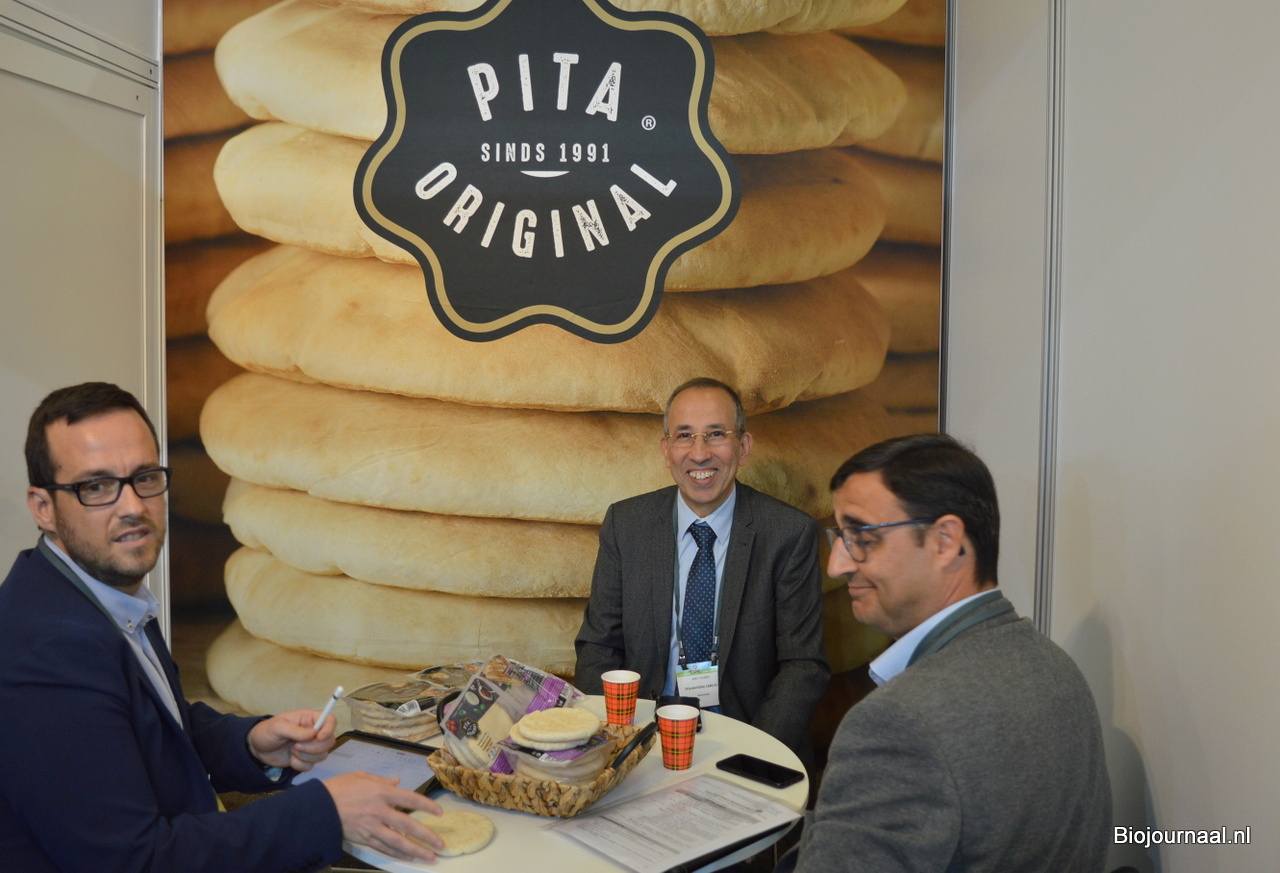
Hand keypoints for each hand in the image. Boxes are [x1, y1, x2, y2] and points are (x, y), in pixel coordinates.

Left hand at [246, 709, 336, 770]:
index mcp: (309, 719)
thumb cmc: (267, 731)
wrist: (257, 748)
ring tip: (292, 751)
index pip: (330, 720)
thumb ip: (295, 730)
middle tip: (296, 746)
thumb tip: (313, 734)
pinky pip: (312, 765)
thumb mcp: (278, 727)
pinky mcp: (305, 759)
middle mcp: (313, 732)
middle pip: (329, 741)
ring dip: (306, 756)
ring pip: (322, 755)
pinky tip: (290, 759)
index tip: (319, 738)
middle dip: (314, 747)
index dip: (329, 729)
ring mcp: (310, 747)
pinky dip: (301, 765)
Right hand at [325, 772, 444, 861]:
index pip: (410, 799)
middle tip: (441, 845)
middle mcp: (379, 811)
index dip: (427, 806)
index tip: (439, 813)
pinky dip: (396, 853)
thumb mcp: (361, 776)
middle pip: (407, 825)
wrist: (317, 808)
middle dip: (426, 836)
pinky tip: (407, 857)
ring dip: (415, 850)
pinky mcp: (363, 839)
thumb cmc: (339, 788)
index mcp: (381, 792)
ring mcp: (371, 827)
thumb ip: (381, 780)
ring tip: (429, 857)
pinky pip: (383, 847)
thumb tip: (397, 782)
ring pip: (398, 841)